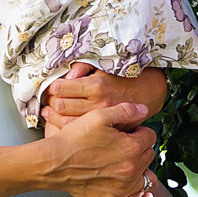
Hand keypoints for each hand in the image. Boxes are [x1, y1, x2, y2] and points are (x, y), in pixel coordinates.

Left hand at [42, 63, 166, 128]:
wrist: (147, 93)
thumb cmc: (122, 76)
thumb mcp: (104, 66)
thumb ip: (82, 68)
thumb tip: (66, 76)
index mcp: (96, 86)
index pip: (60, 89)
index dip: (52, 88)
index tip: (52, 87)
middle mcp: (98, 104)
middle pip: (60, 106)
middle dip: (51, 101)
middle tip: (50, 99)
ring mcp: (101, 119)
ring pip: (64, 121)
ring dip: (53, 115)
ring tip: (50, 110)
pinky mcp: (103, 129)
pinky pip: (77, 131)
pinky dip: (63, 126)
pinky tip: (60, 120)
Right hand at [43, 100, 158, 196]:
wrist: (54, 163)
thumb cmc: (74, 138)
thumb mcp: (99, 115)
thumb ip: (126, 110)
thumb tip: (145, 110)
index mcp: (132, 146)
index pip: (150, 136)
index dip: (138, 130)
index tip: (126, 131)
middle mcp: (132, 169)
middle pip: (149, 155)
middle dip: (139, 148)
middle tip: (121, 145)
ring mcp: (124, 188)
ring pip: (147, 177)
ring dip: (141, 169)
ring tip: (126, 164)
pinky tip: (142, 195)